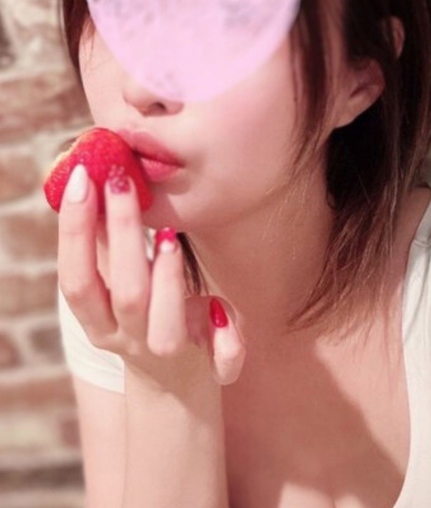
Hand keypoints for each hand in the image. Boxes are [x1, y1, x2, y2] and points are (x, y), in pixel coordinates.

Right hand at [57, 165, 245, 391]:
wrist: (172, 383)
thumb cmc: (140, 315)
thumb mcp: (115, 284)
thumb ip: (105, 243)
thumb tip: (92, 180)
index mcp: (98, 321)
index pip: (76, 277)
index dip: (73, 230)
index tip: (81, 177)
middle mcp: (129, 339)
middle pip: (125, 294)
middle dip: (122, 234)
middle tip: (122, 180)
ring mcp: (170, 353)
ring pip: (165, 328)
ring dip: (167, 281)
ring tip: (167, 237)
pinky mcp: (210, 365)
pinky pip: (222, 361)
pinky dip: (227, 340)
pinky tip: (219, 306)